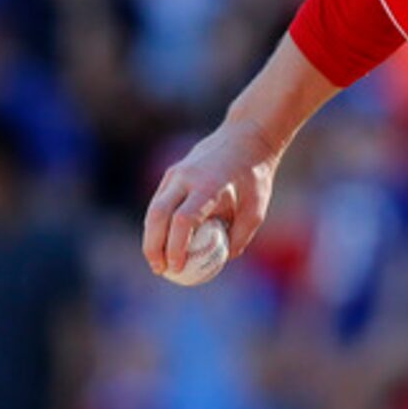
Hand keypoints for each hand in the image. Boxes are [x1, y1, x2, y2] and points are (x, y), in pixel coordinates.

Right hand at [144, 122, 280, 280]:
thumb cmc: (254, 178)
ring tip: (157, 262)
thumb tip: (222, 260)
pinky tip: (162, 242)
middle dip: (154, 246)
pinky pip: (159, 202)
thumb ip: (239, 236)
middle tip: (160, 269)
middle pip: (158, 215)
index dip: (176, 246)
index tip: (177, 267)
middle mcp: (186, 178)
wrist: (245, 138)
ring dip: (151, 237)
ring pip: (153, 209)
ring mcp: (175, 173)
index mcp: (208, 186)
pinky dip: (157, 224)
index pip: (184, 220)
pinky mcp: (172, 173)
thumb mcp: (256, 210)